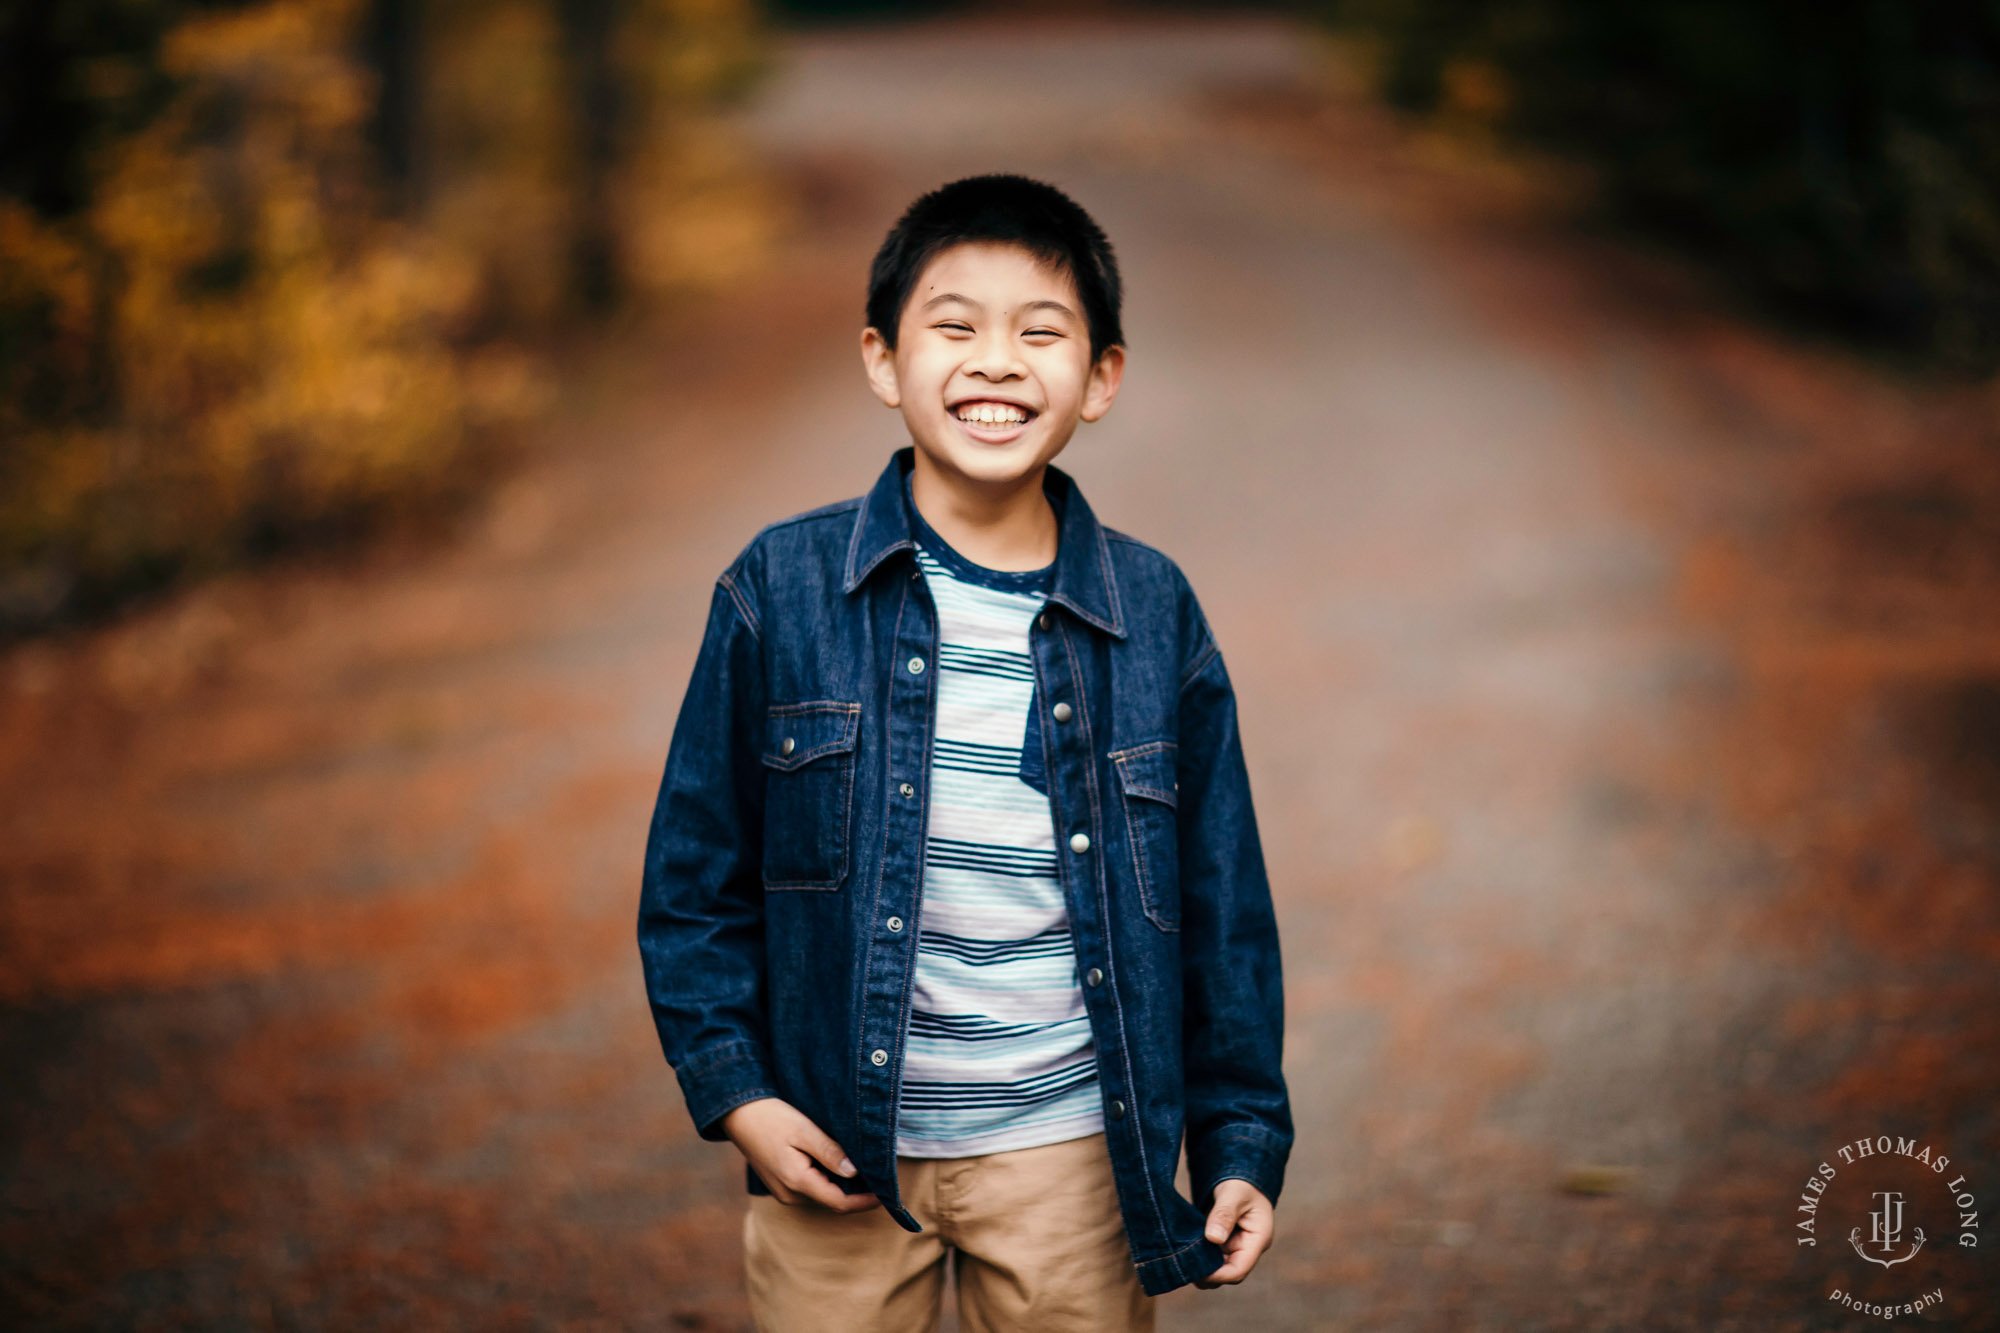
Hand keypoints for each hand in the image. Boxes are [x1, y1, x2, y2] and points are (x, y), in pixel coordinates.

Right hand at [719, 1097, 880, 1212]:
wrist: (737, 1114)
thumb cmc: (771, 1118)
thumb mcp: (804, 1131)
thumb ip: (830, 1153)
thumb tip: (855, 1172)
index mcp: (797, 1182)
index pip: (839, 1202)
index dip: (865, 1201)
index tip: (886, 1195)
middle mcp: (790, 1194)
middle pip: (832, 1201)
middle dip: (857, 1193)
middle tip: (881, 1177)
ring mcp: (783, 1191)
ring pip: (822, 1194)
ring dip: (843, 1186)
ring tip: (866, 1169)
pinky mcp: (780, 1183)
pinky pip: (811, 1187)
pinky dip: (828, 1181)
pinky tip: (840, 1165)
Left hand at [1194, 1178, 1273, 1286]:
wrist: (1240, 1176)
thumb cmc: (1241, 1182)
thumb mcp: (1234, 1193)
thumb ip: (1224, 1214)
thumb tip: (1213, 1238)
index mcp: (1258, 1240)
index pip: (1239, 1269)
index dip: (1218, 1275)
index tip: (1197, 1270)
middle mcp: (1247, 1248)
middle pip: (1228, 1273)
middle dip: (1207, 1274)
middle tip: (1184, 1265)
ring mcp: (1236, 1247)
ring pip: (1218, 1268)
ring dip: (1202, 1266)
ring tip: (1182, 1256)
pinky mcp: (1223, 1243)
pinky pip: (1211, 1257)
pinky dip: (1199, 1256)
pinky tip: (1185, 1249)